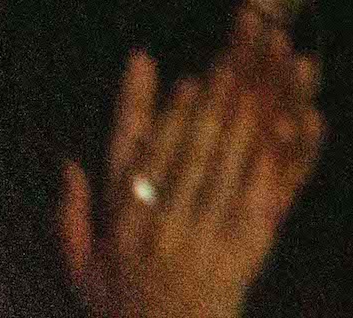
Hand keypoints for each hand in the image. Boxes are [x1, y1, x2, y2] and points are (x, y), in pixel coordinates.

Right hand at [57, 11, 325, 317]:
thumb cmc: (124, 308)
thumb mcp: (84, 270)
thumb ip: (72, 217)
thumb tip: (69, 163)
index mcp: (124, 225)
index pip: (139, 159)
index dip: (161, 116)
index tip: (183, 79)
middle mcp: (160, 227)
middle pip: (189, 150)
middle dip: (212, 101)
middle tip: (232, 60)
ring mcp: (202, 238)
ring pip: (225, 165)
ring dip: (243, 117)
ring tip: (259, 80)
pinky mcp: (241, 252)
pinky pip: (256, 198)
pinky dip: (268, 160)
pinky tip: (283, 131)